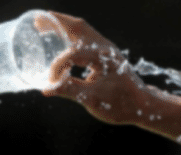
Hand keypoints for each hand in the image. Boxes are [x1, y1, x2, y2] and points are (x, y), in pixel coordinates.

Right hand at [42, 12, 169, 125]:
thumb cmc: (121, 104)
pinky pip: (86, 37)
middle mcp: (105, 48)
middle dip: (55, 23)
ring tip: (45, 26)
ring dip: (63, 25)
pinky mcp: (107, 54)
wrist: (143, 106)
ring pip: (82, 29)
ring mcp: (107, 49)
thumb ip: (70, 91)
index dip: (57, 67)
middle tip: (37, 22)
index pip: (71, 55)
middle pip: (77, 26)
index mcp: (102, 57)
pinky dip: (71, 34)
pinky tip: (62, 40)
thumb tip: (47, 89)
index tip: (51, 83)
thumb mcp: (93, 100)